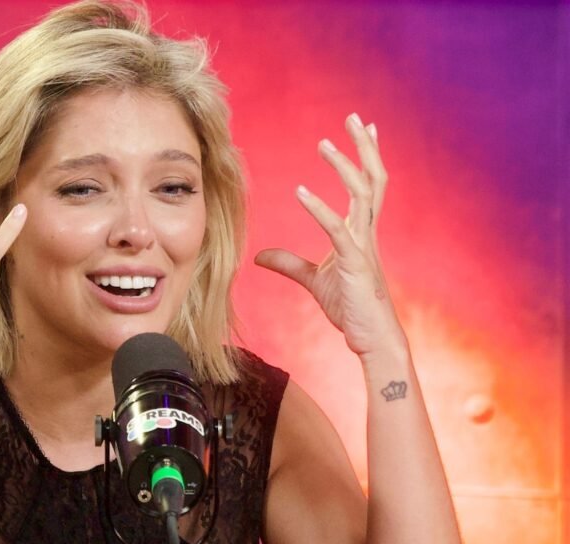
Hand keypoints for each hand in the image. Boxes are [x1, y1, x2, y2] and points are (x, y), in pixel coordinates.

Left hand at [255, 114, 405, 358]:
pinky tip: (300, 192)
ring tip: (324, 144)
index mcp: (361, 232)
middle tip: (355, 116)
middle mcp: (367, 232)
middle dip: (364, 146)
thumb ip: (289, 264)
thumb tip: (260, 256)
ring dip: (343, 166)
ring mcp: (363, 245)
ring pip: (362, 194)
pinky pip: (337, 229)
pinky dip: (319, 209)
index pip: (368, 184)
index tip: (364, 127)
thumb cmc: (350, 308)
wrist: (371, 338)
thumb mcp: (313, 280)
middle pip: (373, 178)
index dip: (366, 155)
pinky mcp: (354, 262)